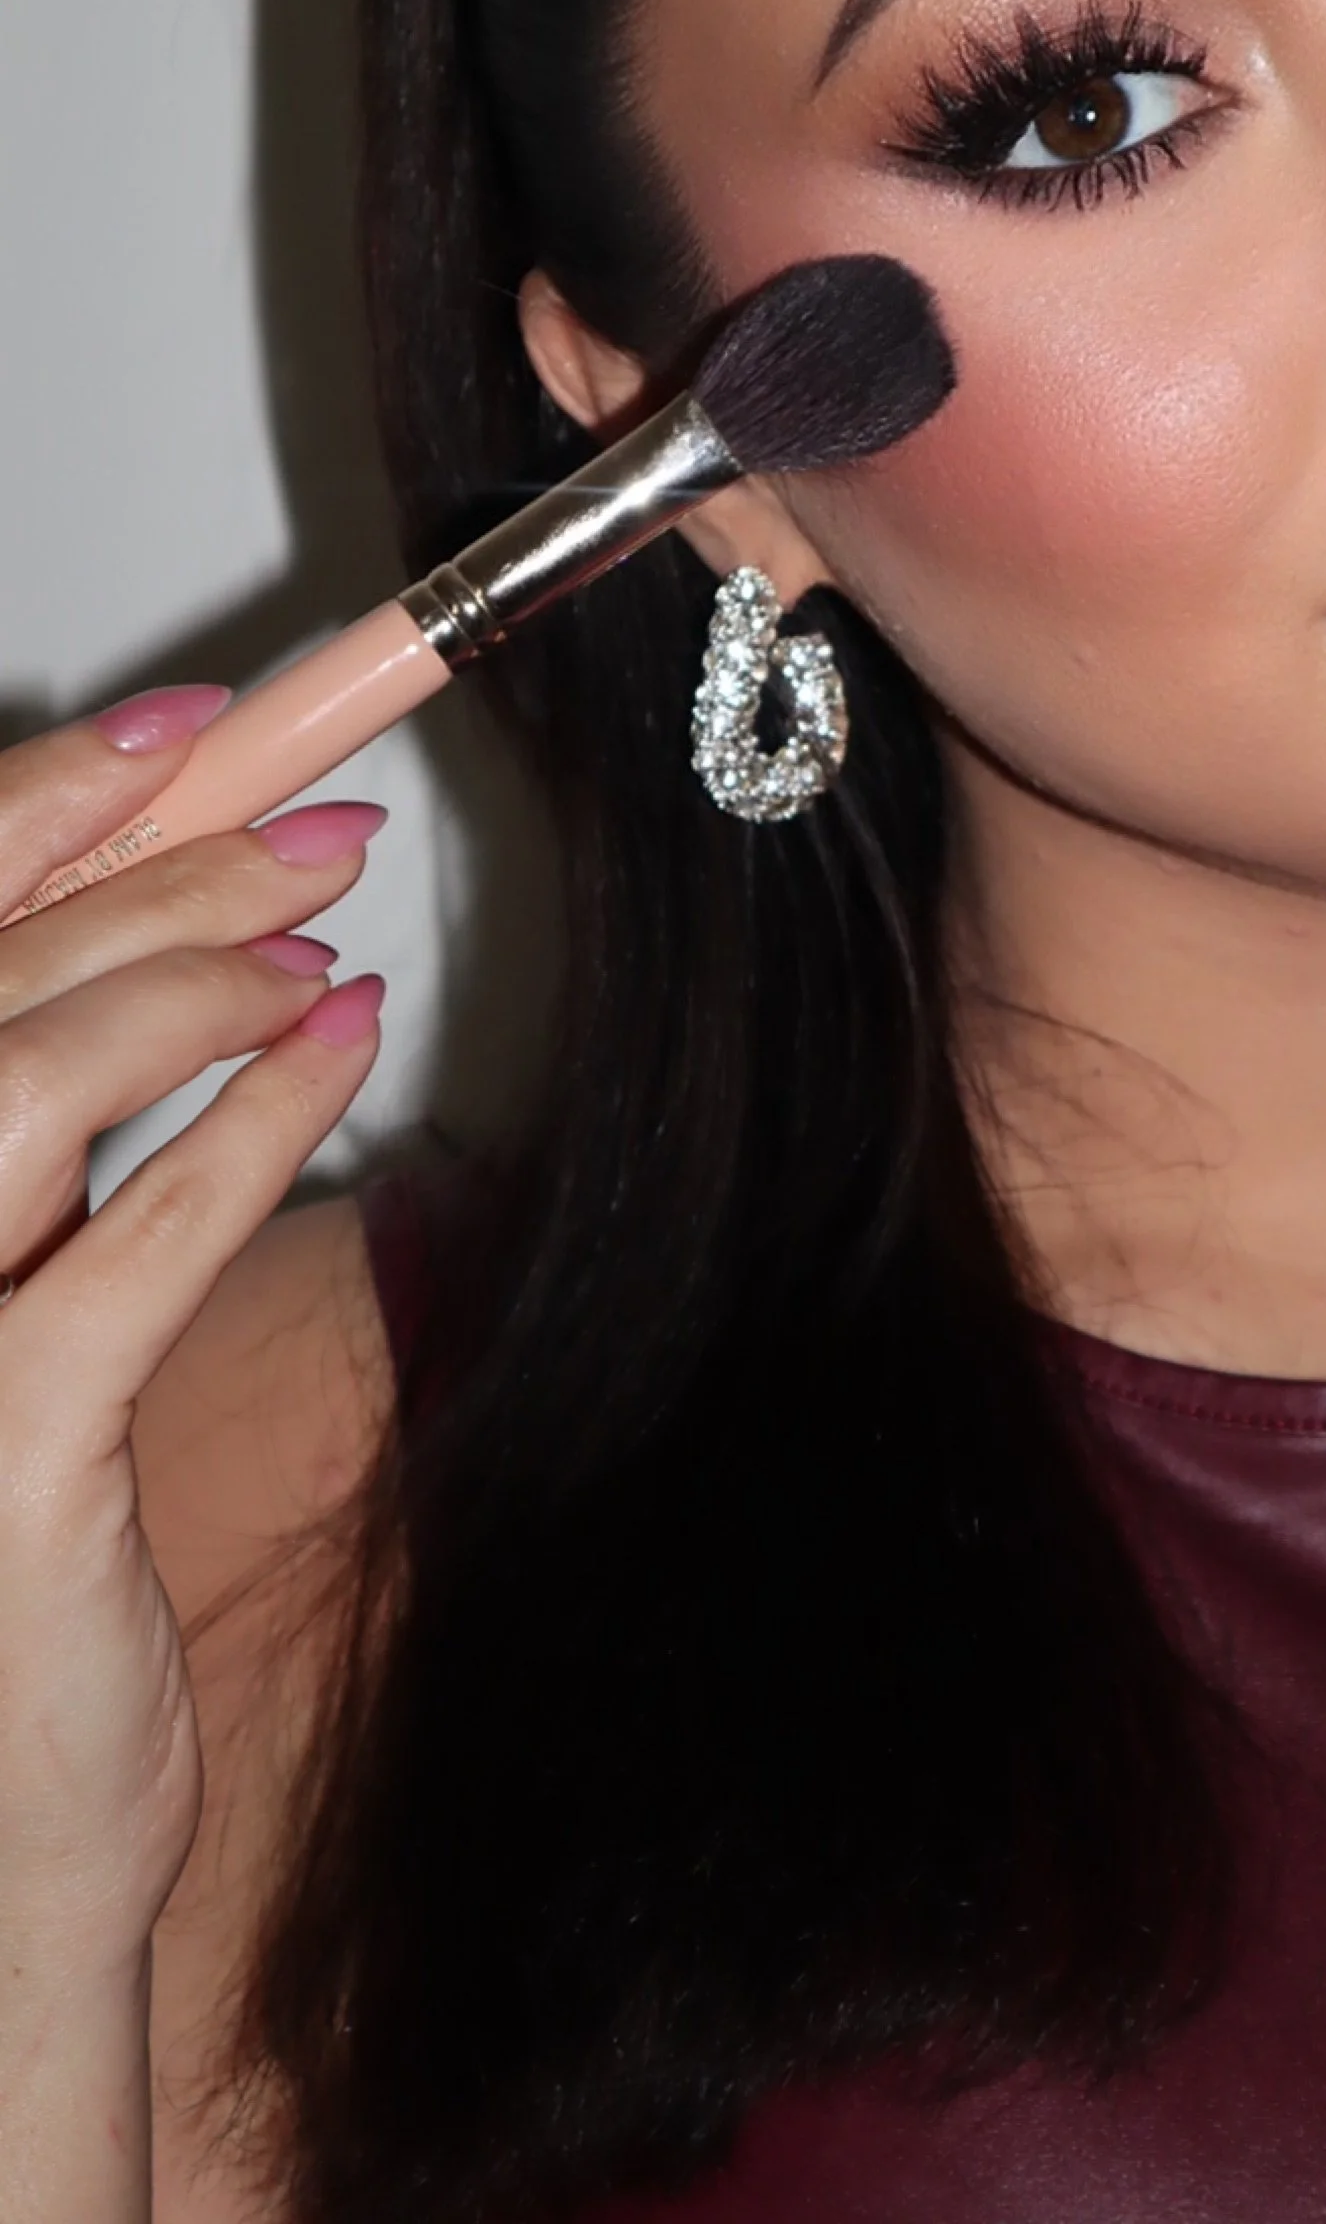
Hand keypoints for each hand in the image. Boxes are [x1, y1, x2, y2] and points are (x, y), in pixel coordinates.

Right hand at [0, 685, 385, 1984]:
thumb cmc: (9, 1543)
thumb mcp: (7, 1301)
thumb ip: (48, 1130)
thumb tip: (189, 935)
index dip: (41, 806)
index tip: (186, 728)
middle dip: (155, 867)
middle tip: (318, 826)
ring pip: (18, 1078)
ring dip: (188, 978)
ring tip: (321, 945)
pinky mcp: (0, 1451)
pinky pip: (133, 1244)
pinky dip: (255, 1122)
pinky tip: (345, 1049)